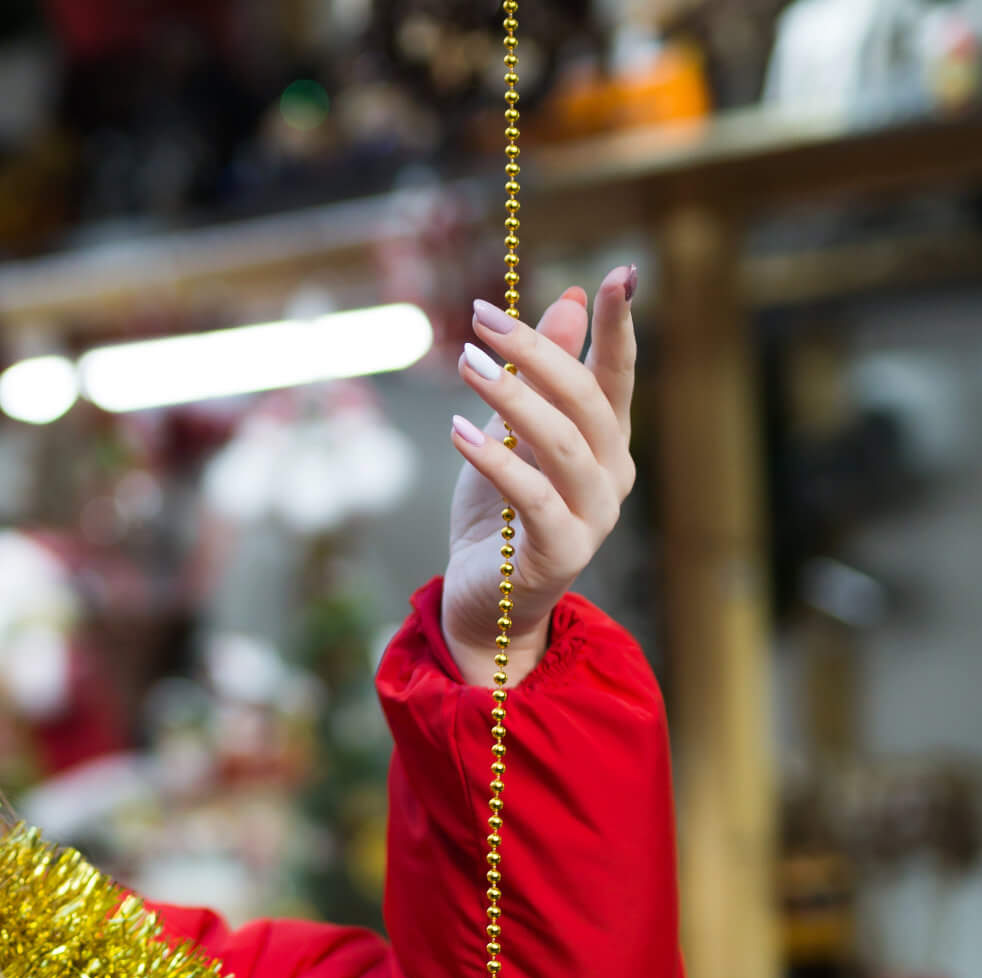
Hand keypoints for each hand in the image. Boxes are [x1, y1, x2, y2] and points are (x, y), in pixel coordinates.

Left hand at [441, 262, 638, 687]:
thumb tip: (569, 301)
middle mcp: (611, 475)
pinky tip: (458, 430)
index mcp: (606, 442)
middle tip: (481, 318)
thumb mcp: (512, 435)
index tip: (618, 274)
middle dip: (537, 351)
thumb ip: (541, 376)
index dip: (619, 326)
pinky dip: (495, 460)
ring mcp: (593, 517)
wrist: (483, 601)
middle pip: (585, 398)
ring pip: (563, 442)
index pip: (617, 374)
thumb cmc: (495, 517)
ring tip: (467, 363)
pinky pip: (533, 496)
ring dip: (514, 396)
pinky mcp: (561, 552)